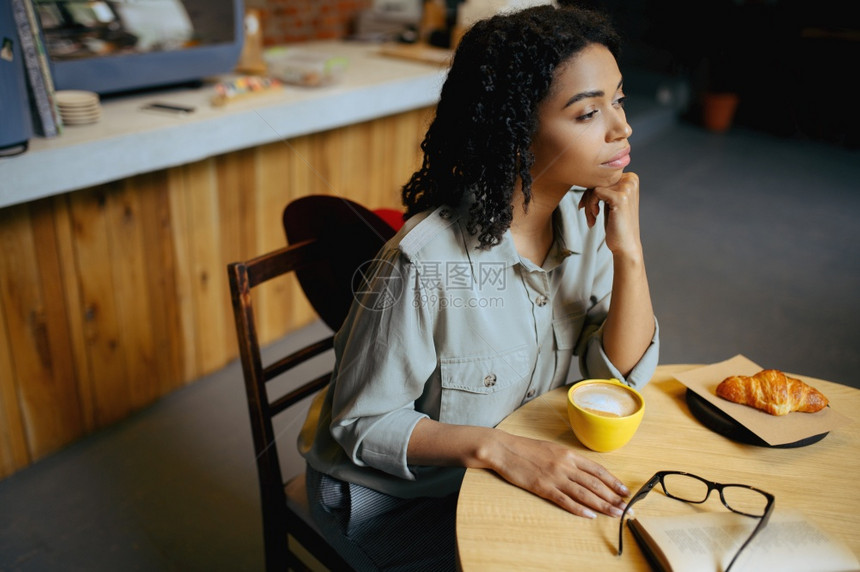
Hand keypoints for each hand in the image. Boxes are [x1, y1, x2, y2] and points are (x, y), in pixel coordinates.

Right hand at [490, 432, 628, 518]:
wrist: (504, 449)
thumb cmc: (526, 448)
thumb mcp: (552, 449)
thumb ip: (568, 460)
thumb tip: (584, 471)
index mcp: (568, 454)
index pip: (597, 470)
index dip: (613, 482)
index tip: (625, 491)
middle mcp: (565, 465)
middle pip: (595, 484)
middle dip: (613, 497)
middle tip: (627, 508)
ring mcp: (555, 477)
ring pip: (584, 493)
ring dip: (602, 505)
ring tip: (615, 514)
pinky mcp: (543, 487)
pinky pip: (564, 500)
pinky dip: (578, 509)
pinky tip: (590, 515)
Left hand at [578, 172, 641, 258]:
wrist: (625, 244)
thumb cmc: (616, 224)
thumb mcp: (610, 201)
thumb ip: (605, 187)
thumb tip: (583, 174)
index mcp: (631, 178)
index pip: (603, 176)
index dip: (591, 190)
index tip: (587, 205)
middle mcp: (631, 180)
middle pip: (597, 179)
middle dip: (588, 197)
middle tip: (588, 213)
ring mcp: (626, 188)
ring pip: (594, 186)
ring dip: (588, 203)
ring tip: (591, 217)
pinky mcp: (620, 197)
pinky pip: (595, 192)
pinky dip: (590, 205)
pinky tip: (594, 218)